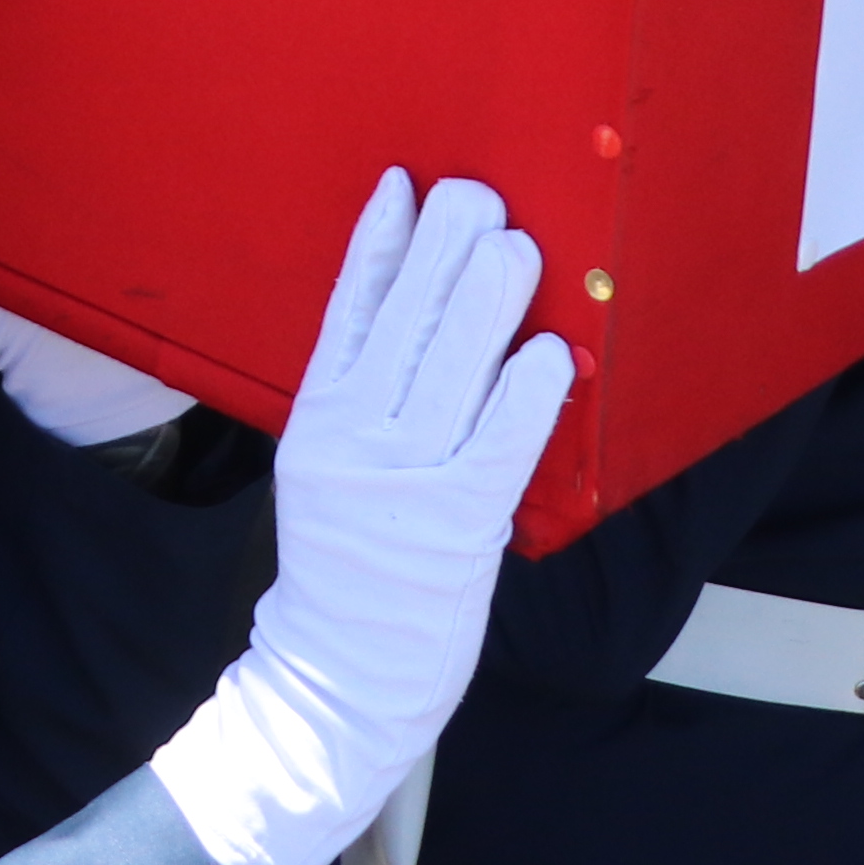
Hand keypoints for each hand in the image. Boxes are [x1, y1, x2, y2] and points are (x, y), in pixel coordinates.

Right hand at [144, 173, 572, 864]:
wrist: (336, 678)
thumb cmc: (346, 573)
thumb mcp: (327, 473)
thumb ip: (363, 405)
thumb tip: (415, 324)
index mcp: (316, 421)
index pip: (345, 312)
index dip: (376, 245)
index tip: (404, 185)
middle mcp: (353, 440)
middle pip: (402, 324)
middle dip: (443, 251)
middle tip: (479, 194)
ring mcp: (403, 481)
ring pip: (449, 369)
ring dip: (487, 300)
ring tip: (517, 245)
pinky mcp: (456, 525)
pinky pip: (499, 444)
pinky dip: (524, 394)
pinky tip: (547, 351)